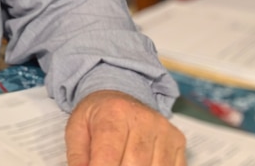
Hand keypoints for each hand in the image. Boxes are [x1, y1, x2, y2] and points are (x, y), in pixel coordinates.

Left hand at [65, 90, 185, 165]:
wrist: (120, 95)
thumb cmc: (97, 116)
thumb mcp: (77, 130)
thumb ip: (77, 158)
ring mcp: (164, 130)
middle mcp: (143, 119)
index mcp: (113, 114)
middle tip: (110, 165)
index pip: (109, 156)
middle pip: (134, 165)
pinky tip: (140, 164)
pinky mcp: (178, 140)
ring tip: (121, 162)